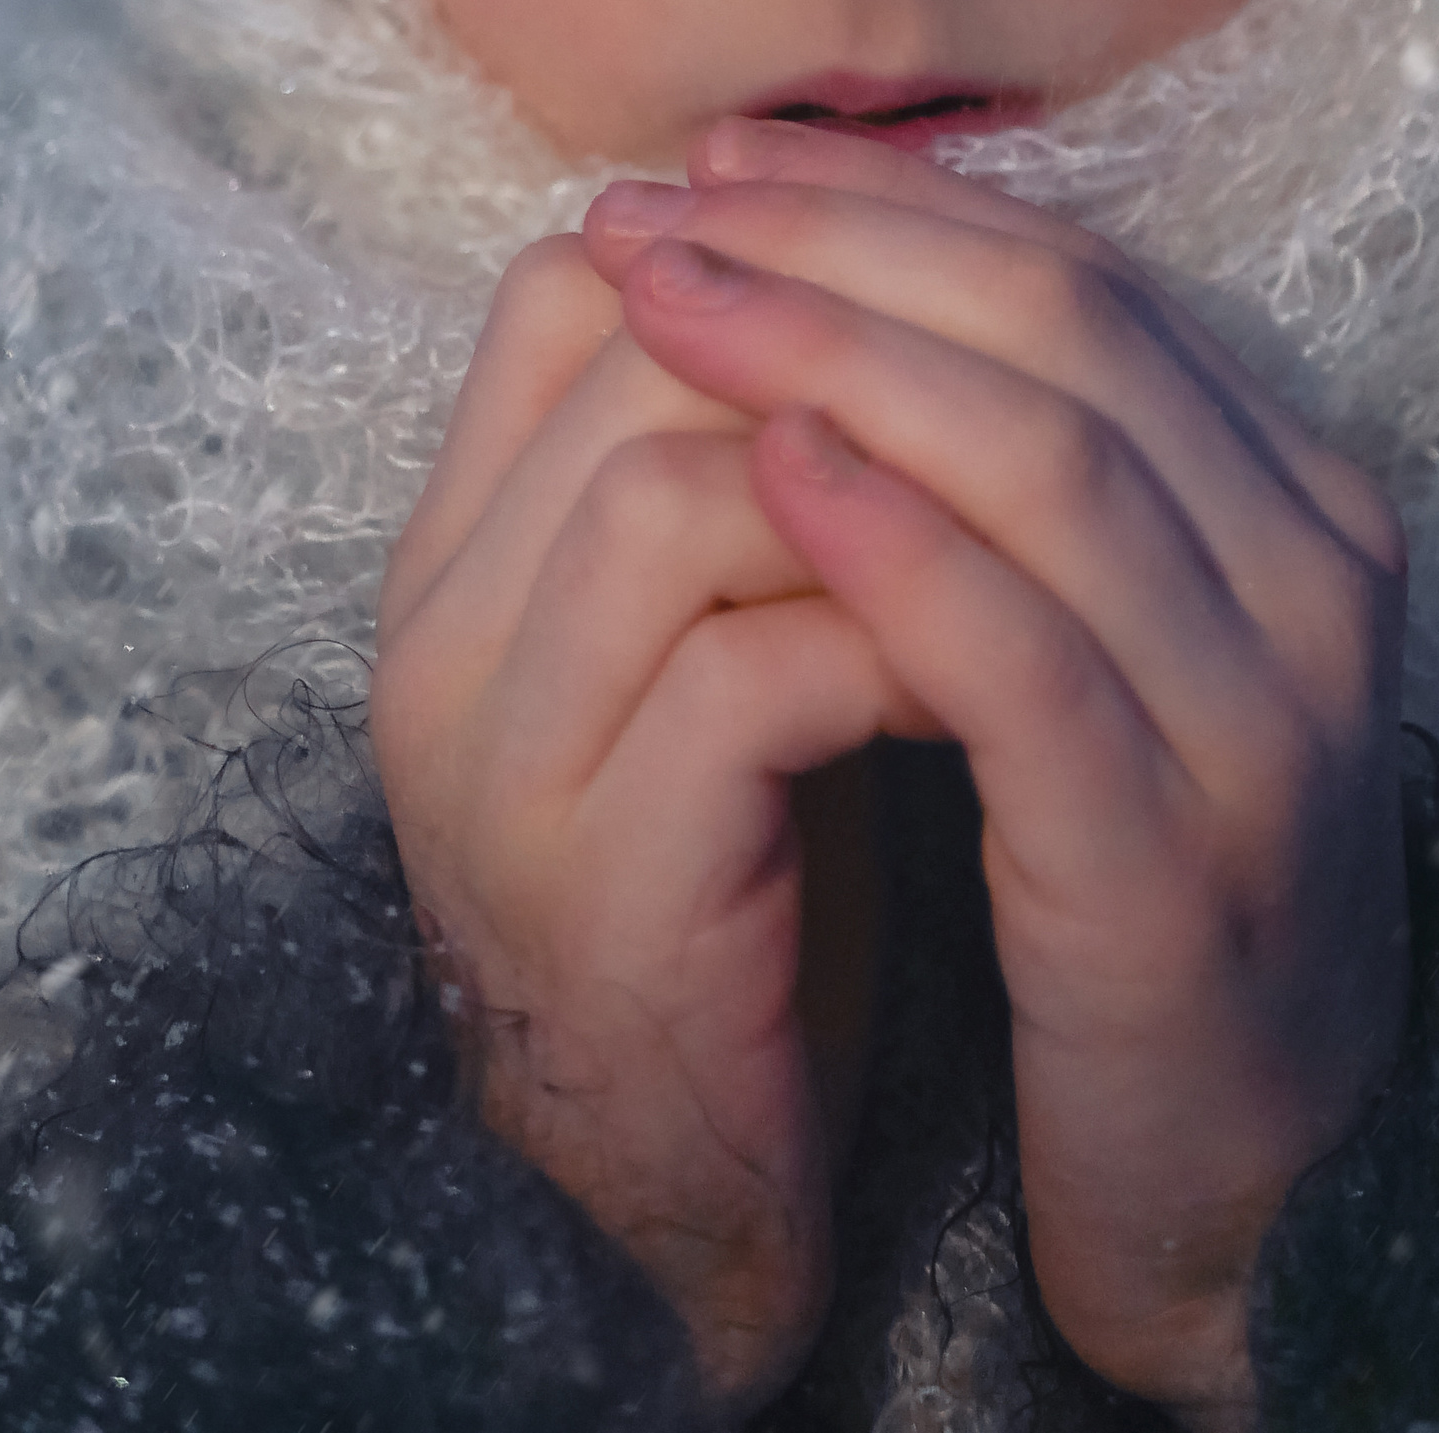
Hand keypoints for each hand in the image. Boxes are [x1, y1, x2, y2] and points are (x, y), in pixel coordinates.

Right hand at [369, 231, 932, 1413]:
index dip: (749, 258)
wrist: (681, 1181)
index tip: (908, 283)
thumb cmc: (728, 872)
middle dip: (834, 345)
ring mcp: (500, 767)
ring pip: (668, 498)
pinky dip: (888, 642)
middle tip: (994, 379)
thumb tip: (866, 267)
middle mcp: (438, 641)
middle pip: (622, 366)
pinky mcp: (601, 892)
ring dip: (865, 484)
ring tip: (999, 512)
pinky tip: (984, 668)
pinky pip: (750, 683)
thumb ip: (730, 478)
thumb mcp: (701, 641)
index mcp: (450, 559)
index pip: (554, 295)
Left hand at [581, 119, 1409, 1425]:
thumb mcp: (1116, 630)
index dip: (895, 202)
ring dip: (836, 356)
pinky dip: (891, 545)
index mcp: (1305, 500)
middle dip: (845, 249)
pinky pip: (1022, 660)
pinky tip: (766, 471)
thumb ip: (1033, 461)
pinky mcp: (1170, 862)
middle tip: (658, 210)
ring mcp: (1263, 723)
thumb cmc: (1139, 858)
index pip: (1090, 282)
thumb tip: (834, 250)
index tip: (719, 161)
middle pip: (1067, 338)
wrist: (1249, 1172)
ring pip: (1047, 465)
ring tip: (667, 304)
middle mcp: (1318, 583)